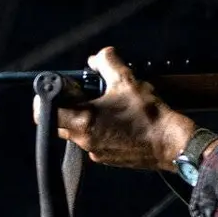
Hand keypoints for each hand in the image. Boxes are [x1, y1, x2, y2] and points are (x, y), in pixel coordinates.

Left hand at [32, 47, 194, 170]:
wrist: (173, 145)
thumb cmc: (150, 116)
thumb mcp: (127, 80)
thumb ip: (107, 62)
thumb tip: (98, 58)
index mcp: (83, 121)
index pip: (44, 112)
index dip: (48, 97)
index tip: (62, 88)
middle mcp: (84, 140)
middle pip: (60, 122)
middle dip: (69, 106)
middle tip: (88, 94)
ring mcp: (96, 152)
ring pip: (78, 132)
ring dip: (86, 117)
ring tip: (109, 107)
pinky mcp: (108, 158)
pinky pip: (95, 141)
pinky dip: (101, 129)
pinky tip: (120, 121)